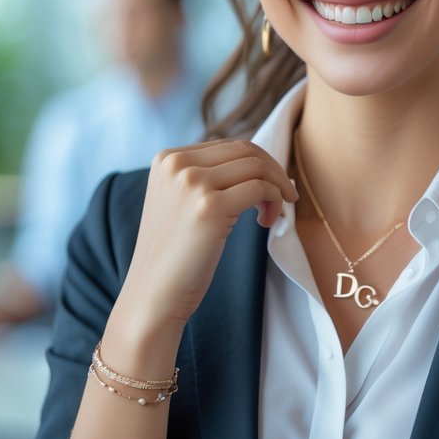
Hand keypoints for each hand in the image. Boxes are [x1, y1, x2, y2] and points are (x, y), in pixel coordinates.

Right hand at [113, 139, 297, 333]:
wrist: (153, 293)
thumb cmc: (173, 253)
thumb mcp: (180, 200)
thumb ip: (206, 176)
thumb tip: (258, 162)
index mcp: (167, 158)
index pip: (228, 145)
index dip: (258, 163)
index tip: (271, 186)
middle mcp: (176, 164)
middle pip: (245, 150)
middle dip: (273, 171)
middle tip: (286, 197)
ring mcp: (192, 183)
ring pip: (256, 166)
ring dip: (276, 188)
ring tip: (271, 215)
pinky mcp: (209, 207)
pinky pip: (260, 189)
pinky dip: (274, 202)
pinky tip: (266, 223)